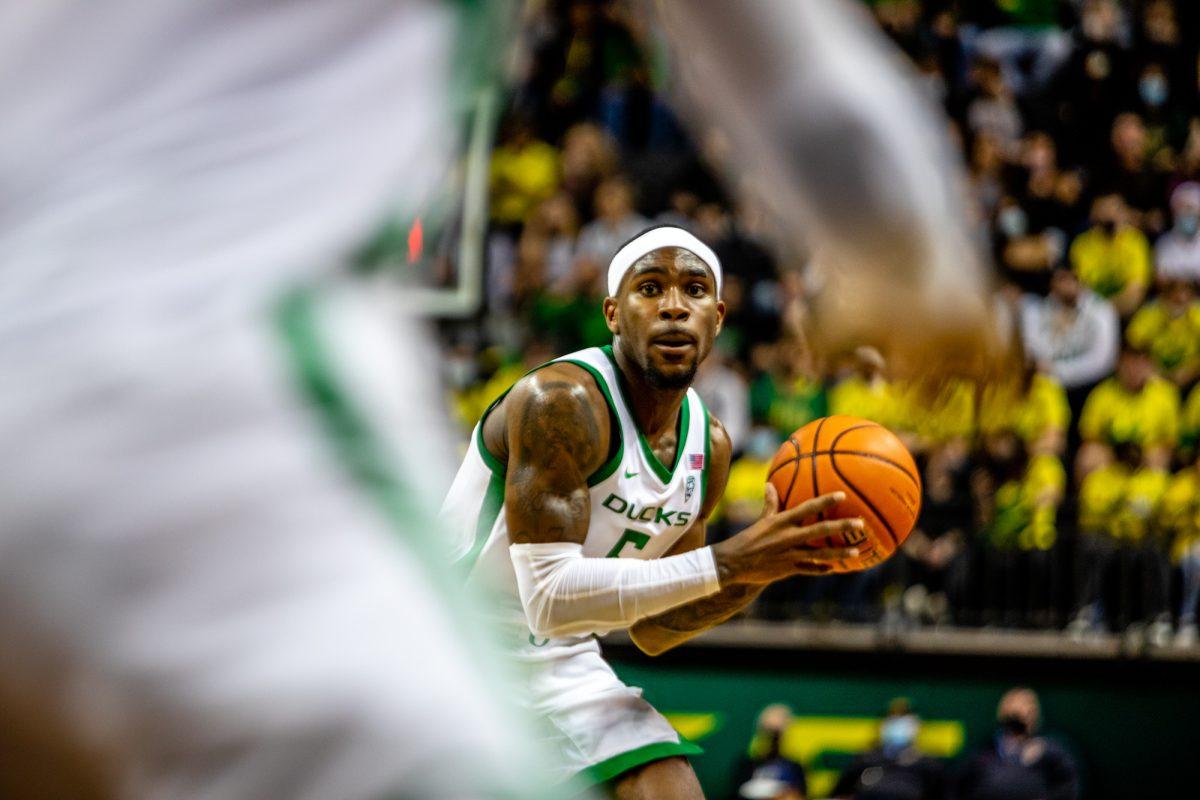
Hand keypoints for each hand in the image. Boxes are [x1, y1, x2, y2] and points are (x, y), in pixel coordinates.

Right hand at [711, 485, 863, 584]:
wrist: (733, 563)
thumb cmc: (747, 540)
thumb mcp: (760, 521)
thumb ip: (770, 505)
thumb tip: (769, 485)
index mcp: (782, 522)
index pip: (808, 508)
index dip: (825, 501)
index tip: (842, 496)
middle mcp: (789, 537)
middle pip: (821, 530)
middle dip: (842, 526)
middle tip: (860, 523)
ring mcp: (791, 554)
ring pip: (821, 553)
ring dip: (840, 553)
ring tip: (856, 552)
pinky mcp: (789, 569)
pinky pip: (810, 569)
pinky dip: (822, 568)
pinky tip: (834, 569)